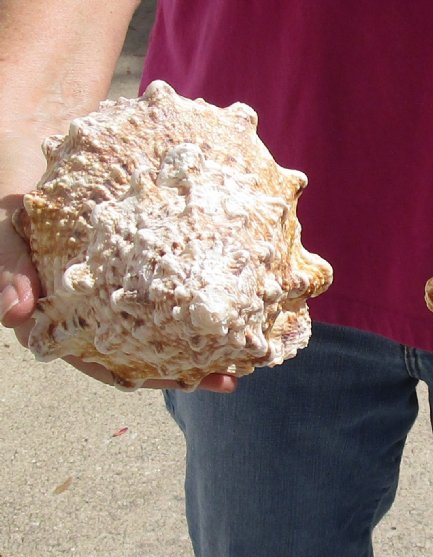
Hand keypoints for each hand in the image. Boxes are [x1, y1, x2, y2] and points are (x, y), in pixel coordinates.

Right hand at [0, 133, 235, 393]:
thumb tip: (13, 315)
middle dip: (188, 368)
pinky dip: (203, 290)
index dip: (142, 378)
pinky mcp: (141, 255)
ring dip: (204, 339)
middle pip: (146, 351)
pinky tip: (241, 295)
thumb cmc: (14, 179)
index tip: (184, 384)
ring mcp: (121, 281)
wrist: (39, 136)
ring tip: (248, 350)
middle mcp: (96, 305)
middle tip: (229, 379)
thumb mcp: (4, 220)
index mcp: (63, 312)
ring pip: (166, 321)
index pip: (102, 360)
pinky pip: (174, 279)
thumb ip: (8, 264)